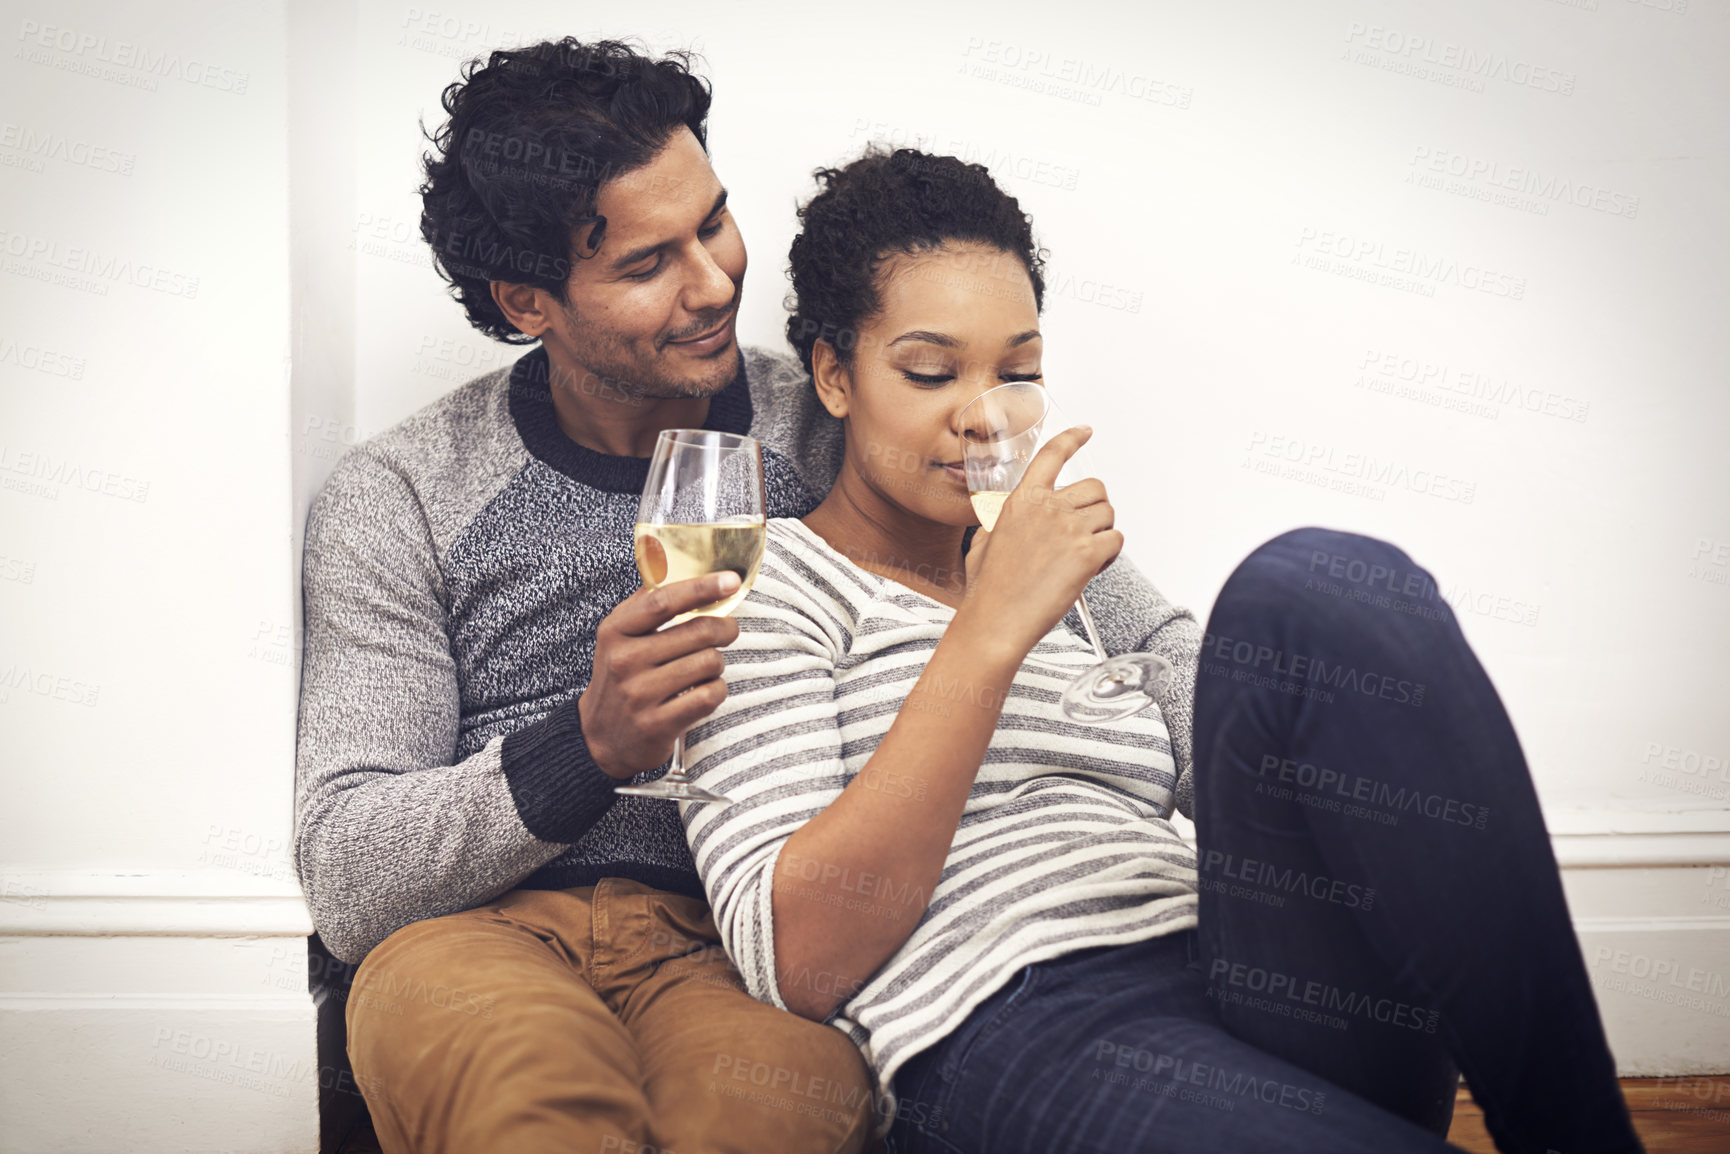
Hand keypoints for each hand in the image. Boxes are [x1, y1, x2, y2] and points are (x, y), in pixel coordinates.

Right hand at [579, 572, 742, 779]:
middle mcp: (624, 661)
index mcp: (615, 631)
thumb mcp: (619, 637)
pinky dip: (717, 691)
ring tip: (707, 667)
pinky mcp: (657, 724)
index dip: (702, 587)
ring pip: (709, 663)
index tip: (731, 580)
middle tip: (728, 630)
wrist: (600, 738)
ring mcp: (640, 695)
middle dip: (724, 628)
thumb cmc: (620, 678)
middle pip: (698, 632)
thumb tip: (692, 572)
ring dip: (717, 664)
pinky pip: (710, 695)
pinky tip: (706, 691)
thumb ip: (647, 605)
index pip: (663, 601)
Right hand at [960, 426, 1122, 656]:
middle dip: (1095, 510)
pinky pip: (1116, 540)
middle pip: (1095, 488)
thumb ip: (1001, 521)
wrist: (996, 620)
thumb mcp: (985, 541)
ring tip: (1084, 555)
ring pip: (1108, 514)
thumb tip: (1004, 519)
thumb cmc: (988, 589)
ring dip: (1103, 533)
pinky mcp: (1086, 554)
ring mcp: (1068, 529)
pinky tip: (1091, 568)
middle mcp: (1046, 508)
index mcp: (1021, 501)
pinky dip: (1110, 555)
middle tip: (1083, 533)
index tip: (1085, 431)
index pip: (1051, 455)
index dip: (1072, 438)